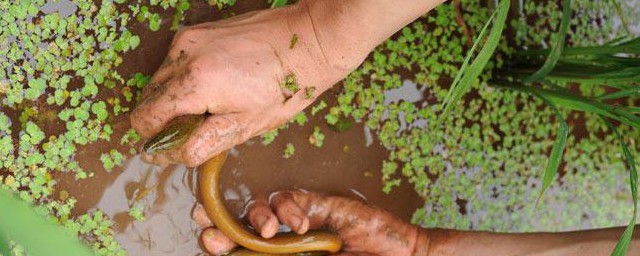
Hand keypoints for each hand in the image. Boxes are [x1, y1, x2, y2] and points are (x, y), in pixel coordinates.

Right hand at [130, 2, 365, 166]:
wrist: (308, 41)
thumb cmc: (284, 88)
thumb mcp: (244, 126)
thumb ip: (199, 143)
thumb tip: (163, 156)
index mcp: (195, 83)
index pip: (145, 118)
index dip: (156, 139)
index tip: (179, 144)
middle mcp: (183, 55)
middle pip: (148, 99)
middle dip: (167, 119)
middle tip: (204, 125)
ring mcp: (188, 39)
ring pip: (159, 80)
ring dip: (175, 98)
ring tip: (214, 103)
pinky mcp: (196, 31)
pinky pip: (174, 63)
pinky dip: (185, 79)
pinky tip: (216, 83)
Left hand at [192, 190, 420, 255]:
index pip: (235, 251)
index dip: (217, 241)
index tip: (206, 239)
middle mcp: (278, 242)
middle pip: (237, 225)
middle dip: (219, 219)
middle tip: (205, 220)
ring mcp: (295, 221)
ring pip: (259, 205)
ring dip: (255, 214)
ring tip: (266, 230)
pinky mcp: (314, 203)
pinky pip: (288, 196)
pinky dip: (289, 207)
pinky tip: (302, 222)